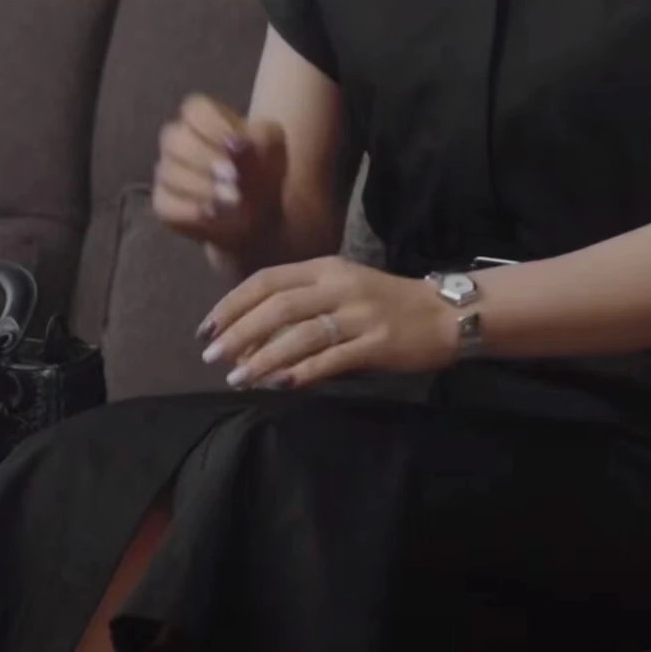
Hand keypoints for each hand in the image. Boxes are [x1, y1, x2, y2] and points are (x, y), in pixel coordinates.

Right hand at [152, 95, 287, 254]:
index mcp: (203, 116)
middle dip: (205, 160)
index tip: (239, 145)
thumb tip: (237, 146)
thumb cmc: (263, 166)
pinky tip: (214, 214)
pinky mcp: (163, 203)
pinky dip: (190, 211)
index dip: (214, 127)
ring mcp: (167, 171)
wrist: (261, 209)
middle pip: (175, 140)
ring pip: (170, 173)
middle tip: (233, 178)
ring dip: (203, 187)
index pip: (195, 109)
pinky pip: (166, 204)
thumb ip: (258, 140)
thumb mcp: (272, 146)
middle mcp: (177, 139)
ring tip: (232, 200)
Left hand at [197, 256, 458, 388]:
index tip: (206, 329)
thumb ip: (303, 304)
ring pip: (299, 334)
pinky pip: (331, 358)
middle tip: (212, 357)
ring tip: (238, 378)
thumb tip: (251, 337)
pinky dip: (301, 372)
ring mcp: (359, 314)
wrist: (444, 313)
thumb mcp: (343, 288)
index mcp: (326, 267)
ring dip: (263, 358)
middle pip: (277, 306)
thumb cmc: (386, 303)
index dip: (232, 304)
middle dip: (238, 331)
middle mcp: (339, 285)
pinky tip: (280, 384)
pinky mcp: (377, 343)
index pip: (267, 280)